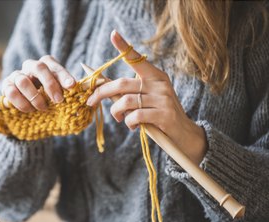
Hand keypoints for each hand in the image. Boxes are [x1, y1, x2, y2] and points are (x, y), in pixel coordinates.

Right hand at [1, 55, 75, 111]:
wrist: (29, 109)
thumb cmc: (50, 99)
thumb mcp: (64, 97)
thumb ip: (75, 97)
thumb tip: (93, 101)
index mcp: (47, 64)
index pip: (55, 66)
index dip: (64, 75)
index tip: (72, 86)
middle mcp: (31, 66)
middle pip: (39, 67)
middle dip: (50, 84)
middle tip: (58, 100)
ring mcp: (17, 75)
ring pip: (23, 80)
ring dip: (35, 97)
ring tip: (43, 108)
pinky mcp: (6, 87)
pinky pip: (11, 92)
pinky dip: (21, 103)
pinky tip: (30, 110)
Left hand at [87, 30, 206, 164]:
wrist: (183, 133)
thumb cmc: (159, 114)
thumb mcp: (147, 98)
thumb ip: (129, 92)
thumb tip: (103, 86)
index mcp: (155, 75)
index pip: (137, 58)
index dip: (124, 47)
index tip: (113, 34)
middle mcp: (159, 83)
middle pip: (122, 83)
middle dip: (101, 92)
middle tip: (90, 101)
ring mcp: (163, 98)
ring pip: (126, 101)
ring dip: (116, 112)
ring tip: (119, 118)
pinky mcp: (164, 114)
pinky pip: (136, 116)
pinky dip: (128, 122)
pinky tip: (132, 126)